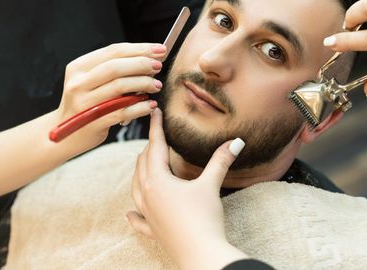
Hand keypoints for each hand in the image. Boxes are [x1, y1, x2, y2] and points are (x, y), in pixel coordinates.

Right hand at [55, 42, 164, 151]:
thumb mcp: (91, 82)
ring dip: (143, 83)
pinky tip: (151, 105)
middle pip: (116, 67)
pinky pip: (121, 111)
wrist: (65, 136)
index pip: (113, 51)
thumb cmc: (86, 105)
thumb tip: (150, 57)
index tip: (160, 49)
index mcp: (79, 68)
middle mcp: (78, 83)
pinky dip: (139, 107)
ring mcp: (84, 103)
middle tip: (159, 66)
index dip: (139, 49)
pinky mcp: (92, 122)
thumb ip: (114, 70)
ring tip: (156, 85)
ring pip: (119, 87)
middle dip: (142, 64)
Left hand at [127, 108, 246, 269]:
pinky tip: (130, 212)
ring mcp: (146, 213)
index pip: (155, 146)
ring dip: (141, 170)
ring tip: (147, 163)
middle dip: (149, 146)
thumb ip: (221, 160)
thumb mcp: (210, 185)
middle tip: (157, 135)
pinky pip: (137, 217)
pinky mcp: (151, 229)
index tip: (154, 112)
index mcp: (157, 180)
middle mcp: (146, 194)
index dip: (155, 127)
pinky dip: (134, 211)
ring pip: (136, 185)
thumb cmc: (203, 219)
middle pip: (143, 163)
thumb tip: (236, 141)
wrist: (200, 254)